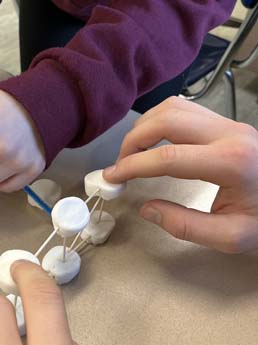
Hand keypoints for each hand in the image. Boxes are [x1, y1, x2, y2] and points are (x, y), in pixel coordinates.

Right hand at [104, 97, 257, 252]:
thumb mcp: (232, 237)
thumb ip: (186, 226)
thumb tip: (147, 209)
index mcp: (231, 162)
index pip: (168, 157)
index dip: (133, 166)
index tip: (112, 178)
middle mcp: (229, 133)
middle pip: (167, 120)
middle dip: (134, 141)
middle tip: (120, 166)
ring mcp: (229, 123)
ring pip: (174, 107)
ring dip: (145, 127)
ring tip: (133, 153)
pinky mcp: (227, 122)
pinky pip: (185, 109)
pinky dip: (160, 120)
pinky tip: (153, 141)